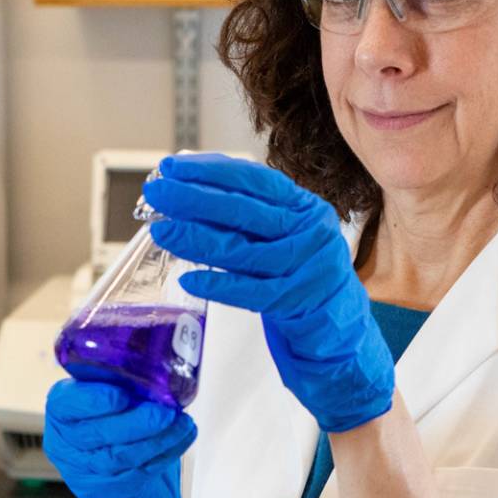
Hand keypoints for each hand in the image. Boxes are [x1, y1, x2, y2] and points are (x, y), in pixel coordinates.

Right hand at [44, 379, 195, 497]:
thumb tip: (152, 358)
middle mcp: (67, 443)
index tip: (122, 395)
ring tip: (182, 422)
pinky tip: (183, 436)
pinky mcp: (112, 488)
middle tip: (165, 411)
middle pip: (98, 434)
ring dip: (159, 438)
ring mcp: (88, 470)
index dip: (94, 400)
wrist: (107, 467)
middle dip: (137, 422)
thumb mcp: (100, 394)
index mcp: (61, 411)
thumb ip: (114, 379)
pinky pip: (142, 471)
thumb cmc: (107, 418)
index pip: (66, 404)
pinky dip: (168, 452)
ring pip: (123, 456)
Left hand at [145, 153, 394, 433]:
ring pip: (243, 249)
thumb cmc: (302, 278)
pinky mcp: (300, 301)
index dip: (210, 171)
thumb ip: (247, 219)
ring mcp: (308, 266)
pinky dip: (218, 285)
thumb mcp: (282, 238)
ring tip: (163, 232)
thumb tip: (186, 197)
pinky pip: (251, 291)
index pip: (253, 179)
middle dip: (194, 199)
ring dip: (197, 239)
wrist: (341, 329)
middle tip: (156, 194)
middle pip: (244, 210)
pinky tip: (190, 280)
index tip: (173, 168)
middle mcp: (311, 230)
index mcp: (304, 206)